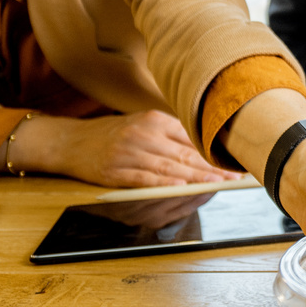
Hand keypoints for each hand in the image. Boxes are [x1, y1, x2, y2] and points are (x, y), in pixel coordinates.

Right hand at [16, 109, 243, 187]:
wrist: (70, 141)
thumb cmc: (112, 134)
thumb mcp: (141, 124)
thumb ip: (170, 134)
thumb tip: (204, 149)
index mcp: (154, 119)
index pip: (191, 137)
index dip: (214, 152)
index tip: (235, 161)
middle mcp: (143, 134)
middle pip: (184, 153)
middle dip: (212, 167)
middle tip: (234, 176)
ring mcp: (128, 152)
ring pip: (169, 167)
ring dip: (195, 177)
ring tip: (216, 184)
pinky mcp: (115, 170)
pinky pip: (145, 178)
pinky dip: (164, 183)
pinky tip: (181, 187)